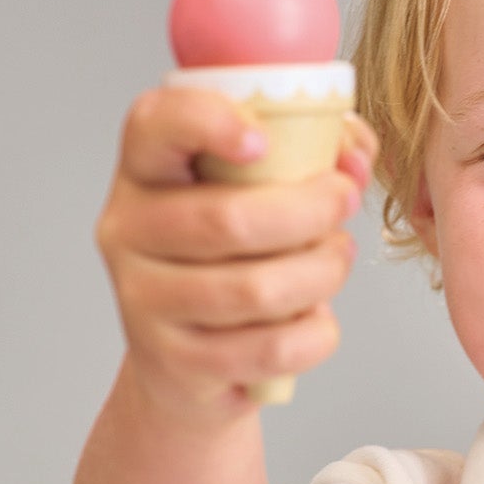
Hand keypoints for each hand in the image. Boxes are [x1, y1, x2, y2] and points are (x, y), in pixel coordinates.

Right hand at [95, 88, 376, 427]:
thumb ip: (310, 152)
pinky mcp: (174, 361)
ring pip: (254, 290)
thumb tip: (354, 155)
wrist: (184, 361)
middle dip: (311, 211)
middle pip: (228, 219)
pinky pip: (267, 349)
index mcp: (144, 170)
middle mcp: (129, 231)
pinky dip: (313, 335)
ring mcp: (144, 300)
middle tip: (345, 203)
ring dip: (320, 273)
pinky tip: (319, 320)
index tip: (264, 140)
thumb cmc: (228, 255)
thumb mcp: (254, 189)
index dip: (208, 122)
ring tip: (336, 260)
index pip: (154, 126)